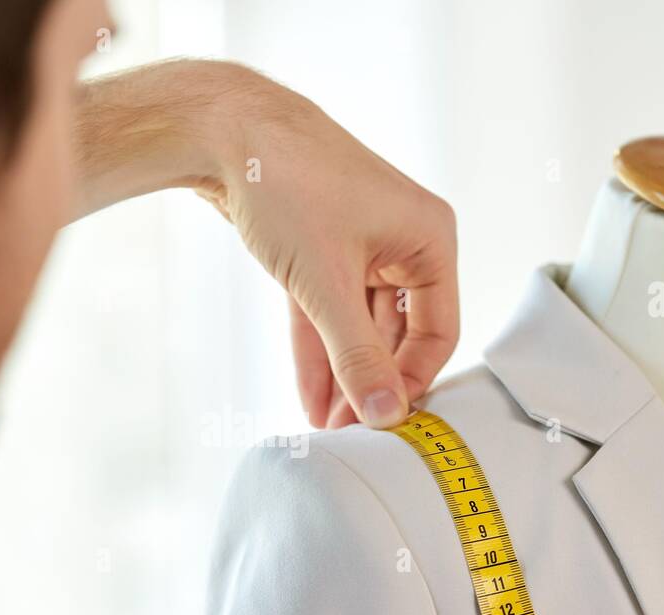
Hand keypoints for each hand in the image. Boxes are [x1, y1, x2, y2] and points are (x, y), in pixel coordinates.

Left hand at [195, 65, 458, 428]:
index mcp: (428, 240)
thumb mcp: (327, 284)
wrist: (225, 131)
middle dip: (369, 384)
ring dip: (341, 375)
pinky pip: (327, 313)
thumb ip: (358, 355)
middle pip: (398, 335)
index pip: (438, 332)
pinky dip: (318, 351)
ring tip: (325, 428)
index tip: (384, 424)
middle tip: (348, 435)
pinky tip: (310, 398)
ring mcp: (361, 247)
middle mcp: (403, 242)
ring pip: (358, 328)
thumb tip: (386, 415)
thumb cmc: (290, 186)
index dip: (411, 382)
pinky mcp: (321, 252)